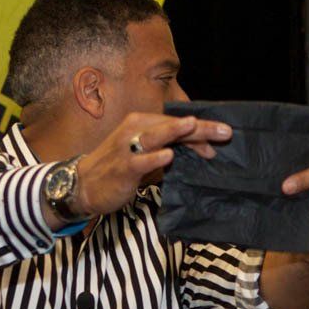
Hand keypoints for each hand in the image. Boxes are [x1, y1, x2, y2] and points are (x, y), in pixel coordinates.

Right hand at [75, 112, 230, 215]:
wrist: (83, 185)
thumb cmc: (119, 167)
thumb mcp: (146, 153)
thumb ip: (170, 148)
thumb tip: (202, 148)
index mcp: (142, 123)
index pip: (175, 123)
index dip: (200, 130)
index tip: (223, 136)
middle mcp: (135, 130)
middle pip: (171, 126)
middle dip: (199, 128)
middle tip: (225, 131)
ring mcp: (127, 148)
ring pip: (155, 136)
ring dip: (174, 131)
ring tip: (193, 126)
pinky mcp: (122, 168)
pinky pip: (139, 161)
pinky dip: (154, 157)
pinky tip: (168, 156)